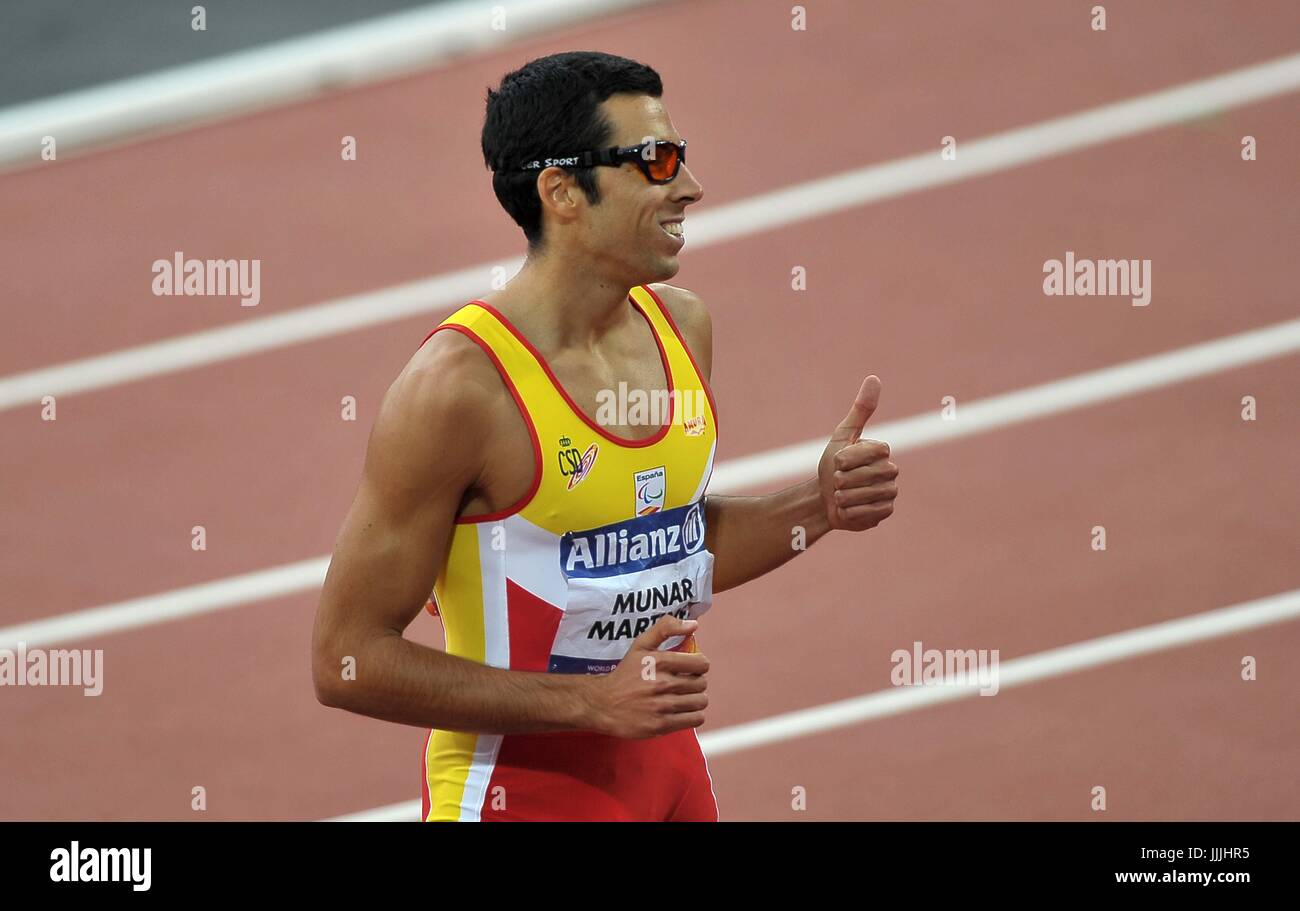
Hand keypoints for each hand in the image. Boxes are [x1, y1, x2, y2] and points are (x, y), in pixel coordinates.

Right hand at [583, 615, 708, 738]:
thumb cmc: (625, 674)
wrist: (603, 704)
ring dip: (695, 699)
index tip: (689, 668)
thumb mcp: (640, 645)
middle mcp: (662, 684)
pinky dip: (693, 715)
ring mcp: (662, 706)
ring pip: (701, 702)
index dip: (698, 665)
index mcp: (659, 661)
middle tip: (684, 684)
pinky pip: (696, 719)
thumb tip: (693, 624)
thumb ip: (666, 628)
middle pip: (702, 684)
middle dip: (696, 682)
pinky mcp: (662, 725)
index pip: (701, 664)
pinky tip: (681, 711)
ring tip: (683, 697)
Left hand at [817, 375, 898, 531]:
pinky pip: (866, 512)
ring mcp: (890, 493)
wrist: (823, 500)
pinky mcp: (885, 512)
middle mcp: (891, 471)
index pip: (869, 452)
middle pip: (865, 475)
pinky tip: (848, 509)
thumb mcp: (842, 436)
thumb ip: (861, 410)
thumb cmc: (832, 466)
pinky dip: (850, 512)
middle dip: (842, 480)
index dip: (846, 458)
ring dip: (844, 497)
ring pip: (865, 495)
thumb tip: (874, 378)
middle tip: (839, 481)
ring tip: (842, 495)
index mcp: (882, 451)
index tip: (838, 461)